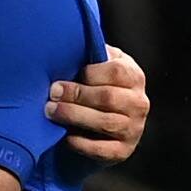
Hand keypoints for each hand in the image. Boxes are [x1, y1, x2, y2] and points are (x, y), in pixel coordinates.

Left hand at [47, 43, 148, 163]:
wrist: (99, 127)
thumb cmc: (93, 88)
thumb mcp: (97, 68)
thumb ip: (91, 55)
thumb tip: (68, 38)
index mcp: (133, 77)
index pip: (115, 71)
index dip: (88, 74)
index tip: (63, 76)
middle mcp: (139, 103)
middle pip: (108, 97)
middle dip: (75, 95)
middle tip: (52, 93)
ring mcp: (134, 129)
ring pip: (105, 122)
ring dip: (74, 116)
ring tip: (51, 111)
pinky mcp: (123, 151)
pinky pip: (102, 149)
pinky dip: (82, 143)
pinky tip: (65, 136)